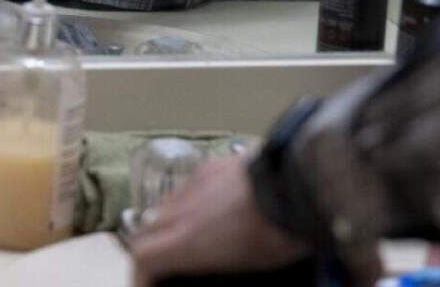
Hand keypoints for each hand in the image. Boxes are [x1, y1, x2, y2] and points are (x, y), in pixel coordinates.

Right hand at [130, 156, 310, 286]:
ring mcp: (197, 183)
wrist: (299, 184)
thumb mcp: (248, 267)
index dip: (141, 277)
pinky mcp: (213, 165)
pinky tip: (210, 210)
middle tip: (161, 267)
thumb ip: (216, 267)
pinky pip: (188, 187)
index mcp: (187, 240)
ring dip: (166, 225)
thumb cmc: (279, 232)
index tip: (148, 285)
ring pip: (165, 206)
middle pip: (145, 230)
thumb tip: (212, 264)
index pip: (143, 258)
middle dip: (148, 251)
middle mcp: (183, 208)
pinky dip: (189, 203)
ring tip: (186, 239)